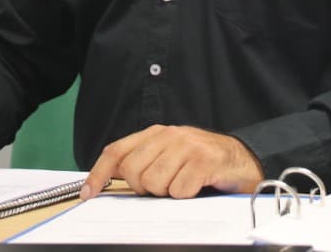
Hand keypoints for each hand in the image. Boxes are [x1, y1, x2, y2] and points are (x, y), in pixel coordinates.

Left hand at [81, 125, 262, 199]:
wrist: (241, 160)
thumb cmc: (201, 162)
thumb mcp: (169, 156)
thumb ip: (143, 162)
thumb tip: (110, 181)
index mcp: (156, 134)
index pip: (117, 151)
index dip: (98, 173)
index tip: (88, 193)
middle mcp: (169, 136)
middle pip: (132, 172)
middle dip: (144, 188)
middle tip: (164, 186)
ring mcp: (187, 147)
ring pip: (154, 183)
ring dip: (167, 193)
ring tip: (182, 184)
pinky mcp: (204, 162)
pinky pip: (178, 191)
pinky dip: (185, 196)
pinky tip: (197, 186)